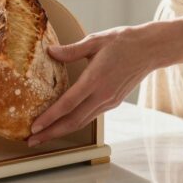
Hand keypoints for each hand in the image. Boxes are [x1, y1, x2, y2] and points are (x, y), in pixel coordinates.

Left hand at [28, 26, 154, 146]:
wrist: (150, 50)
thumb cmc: (123, 41)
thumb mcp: (95, 40)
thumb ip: (71, 50)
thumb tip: (50, 52)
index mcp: (95, 79)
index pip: (68, 104)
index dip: (49, 118)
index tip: (34, 127)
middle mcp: (102, 95)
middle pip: (73, 121)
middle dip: (51, 133)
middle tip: (31, 141)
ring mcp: (109, 101)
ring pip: (82, 122)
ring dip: (61, 131)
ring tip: (43, 136)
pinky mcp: (113, 102)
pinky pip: (90, 116)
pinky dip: (74, 123)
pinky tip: (63, 123)